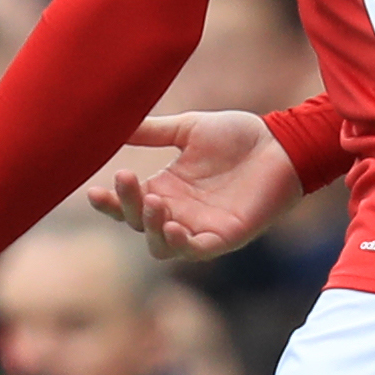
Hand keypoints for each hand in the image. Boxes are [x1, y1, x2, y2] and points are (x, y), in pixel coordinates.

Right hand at [89, 112, 301, 260]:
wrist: (280, 143)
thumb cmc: (239, 136)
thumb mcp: (189, 129)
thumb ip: (153, 132)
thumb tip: (114, 124)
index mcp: (165, 188)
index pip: (126, 204)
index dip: (108, 202)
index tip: (93, 191)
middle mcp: (177, 212)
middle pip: (137, 224)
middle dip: (127, 206)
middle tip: (128, 179)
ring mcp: (199, 227)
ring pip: (161, 245)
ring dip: (150, 228)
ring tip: (153, 203)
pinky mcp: (224, 237)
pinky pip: (195, 250)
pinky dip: (181, 243)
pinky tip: (172, 225)